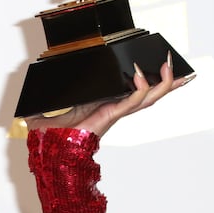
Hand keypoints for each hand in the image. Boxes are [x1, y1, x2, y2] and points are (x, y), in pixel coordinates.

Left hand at [24, 54, 194, 136]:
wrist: (49, 148)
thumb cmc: (52, 130)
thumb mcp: (54, 105)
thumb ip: (50, 95)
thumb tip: (37, 86)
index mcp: (105, 104)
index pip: (133, 91)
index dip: (150, 82)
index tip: (162, 68)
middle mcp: (114, 108)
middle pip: (149, 94)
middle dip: (166, 81)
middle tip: (175, 65)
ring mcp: (114, 111)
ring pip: (147, 97)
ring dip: (162, 83)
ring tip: (170, 67)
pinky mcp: (111, 115)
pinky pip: (132, 100)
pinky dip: (140, 88)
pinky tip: (141, 76)